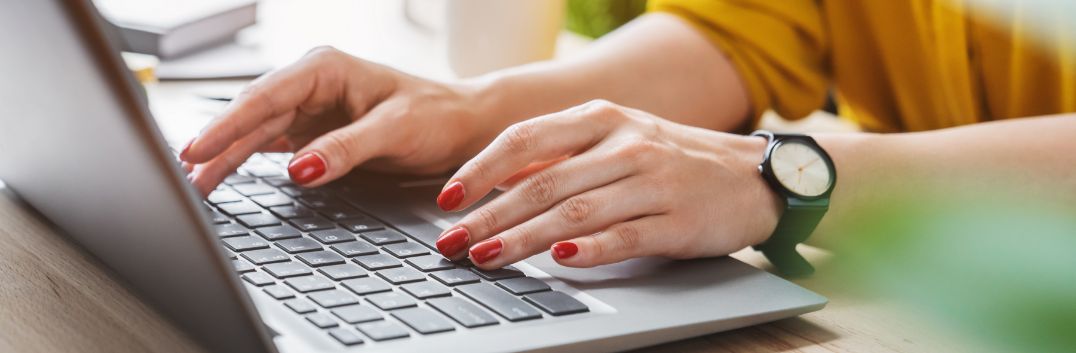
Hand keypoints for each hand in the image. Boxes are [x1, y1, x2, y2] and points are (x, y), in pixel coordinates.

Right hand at [179, 47, 493, 195]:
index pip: (265, 97)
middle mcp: (311, 85)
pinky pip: (267, 145)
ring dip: (224, 157)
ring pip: (253, 133)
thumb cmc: (436, 117)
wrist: (461, 127)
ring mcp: (308, 108)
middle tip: (184, 175)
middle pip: (250, 115)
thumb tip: (299, 168)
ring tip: (194, 183)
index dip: (227, 124)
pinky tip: (219, 176)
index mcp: (325, 69)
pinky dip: (243, 161)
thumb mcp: (393, 131)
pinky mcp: (311, 132)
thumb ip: (346, 149)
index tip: (198, 148)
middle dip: (215, 144)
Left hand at [433, 100, 782, 268]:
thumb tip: (497, 181)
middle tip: (452, 242)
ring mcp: (653, 181)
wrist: (753, 176)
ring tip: (487, 256)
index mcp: (602, 118)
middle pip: (543, 181)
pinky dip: (588, 250)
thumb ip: (562, 156)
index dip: (480, 169)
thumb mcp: (616, 140)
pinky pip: (625, 236)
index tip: (447, 199)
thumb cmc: (672, 160)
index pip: (526, 138)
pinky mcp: (677, 220)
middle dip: (489, 214)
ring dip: (524, 237)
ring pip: (575, 211)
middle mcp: (624, 144)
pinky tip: (558, 262)